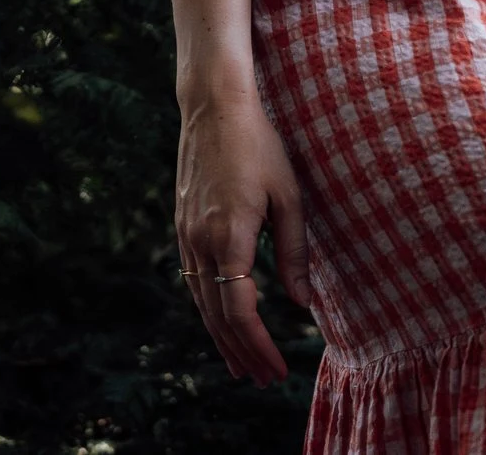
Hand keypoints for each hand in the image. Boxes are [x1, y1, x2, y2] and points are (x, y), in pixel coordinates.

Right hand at [174, 89, 311, 386]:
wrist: (212, 106)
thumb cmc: (258, 145)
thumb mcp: (288, 198)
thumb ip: (294, 253)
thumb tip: (304, 304)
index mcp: (229, 237)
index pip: (240, 311)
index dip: (258, 346)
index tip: (276, 370)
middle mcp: (200, 241)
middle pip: (217, 315)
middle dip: (241, 352)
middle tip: (262, 380)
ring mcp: (186, 233)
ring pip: (201, 301)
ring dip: (221, 337)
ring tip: (240, 365)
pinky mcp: (182, 224)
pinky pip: (193, 279)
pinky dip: (208, 308)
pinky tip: (220, 319)